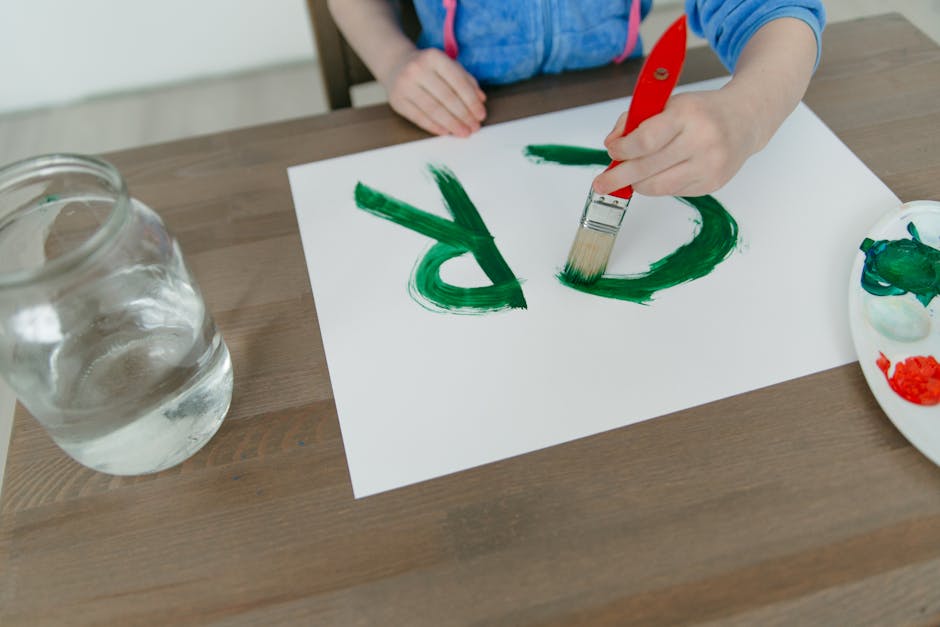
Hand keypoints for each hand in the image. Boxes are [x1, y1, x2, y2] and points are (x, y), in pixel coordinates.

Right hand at [382, 48, 486, 136]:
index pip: (458, 82)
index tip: (481, 115)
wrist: (395, 64)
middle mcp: (418, 69)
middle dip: (464, 116)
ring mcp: (405, 85)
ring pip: (433, 110)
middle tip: (474, 128)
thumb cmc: (428, 67)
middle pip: (446, 98)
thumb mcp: (447, 65)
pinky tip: (446, 131)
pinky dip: (434, 127)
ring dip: (451, 124)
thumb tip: (481, 100)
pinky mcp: (397, 101)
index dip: (472, 101)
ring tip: (463, 132)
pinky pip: (419, 117)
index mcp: (434, 57)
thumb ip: (466, 80)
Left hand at [593, 89, 763, 196]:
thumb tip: (612, 145)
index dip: (622, 150)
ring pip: (657, 187)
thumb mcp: (669, 102)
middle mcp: (702, 142)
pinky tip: (661, 172)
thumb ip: (636, 120)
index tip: (612, 151)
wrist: (746, 120)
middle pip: (647, 169)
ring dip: (637, 184)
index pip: (645, 140)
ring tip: (630, 177)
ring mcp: (709, 166)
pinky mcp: (712, 184)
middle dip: (618, 177)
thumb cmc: (701, 111)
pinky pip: (672, 192)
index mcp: (688, 115)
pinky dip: (659, 185)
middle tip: (601, 184)